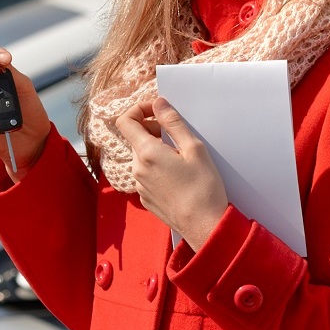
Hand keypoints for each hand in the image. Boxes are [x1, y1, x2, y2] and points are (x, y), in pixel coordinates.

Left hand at [113, 97, 229, 249]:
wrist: (204, 226)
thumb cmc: (203, 187)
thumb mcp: (193, 148)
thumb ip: (173, 122)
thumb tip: (158, 103)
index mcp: (146, 153)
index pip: (125, 121)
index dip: (139, 109)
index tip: (157, 111)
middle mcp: (137, 169)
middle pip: (135, 138)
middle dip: (152, 130)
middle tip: (176, 134)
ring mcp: (139, 186)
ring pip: (141, 157)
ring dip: (155, 150)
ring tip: (180, 157)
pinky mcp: (146, 198)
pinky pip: (146, 175)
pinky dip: (157, 167)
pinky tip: (177, 176)